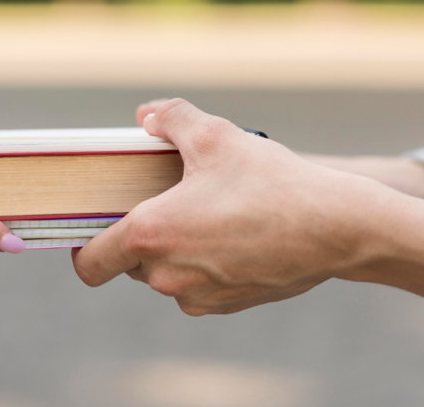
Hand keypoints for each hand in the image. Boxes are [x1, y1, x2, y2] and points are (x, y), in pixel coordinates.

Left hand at [71, 99, 392, 315]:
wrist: (338, 228)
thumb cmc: (272, 181)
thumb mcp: (216, 135)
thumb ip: (170, 119)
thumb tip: (144, 116)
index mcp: (150, 235)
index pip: (89, 263)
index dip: (84, 247)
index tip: (95, 228)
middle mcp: (166, 276)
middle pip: (129, 262)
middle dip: (142, 236)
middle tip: (170, 202)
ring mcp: (197, 297)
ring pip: (164, 275)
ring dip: (175, 250)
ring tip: (208, 215)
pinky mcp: (225, 306)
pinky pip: (196, 287)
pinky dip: (203, 266)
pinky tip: (233, 236)